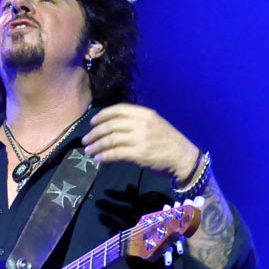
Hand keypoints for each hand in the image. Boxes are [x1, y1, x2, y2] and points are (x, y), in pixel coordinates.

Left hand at [81, 103, 199, 181]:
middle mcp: (141, 123)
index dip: (102, 115)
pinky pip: (115, 153)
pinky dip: (104, 156)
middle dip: (94, 133)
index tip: (92, 122)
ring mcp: (140, 138)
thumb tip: (112, 129)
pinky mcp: (139, 154)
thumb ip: (135, 124)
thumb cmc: (167, 142)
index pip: (118, 109)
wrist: (183, 158)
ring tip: (88, 151)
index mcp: (145, 113)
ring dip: (96, 146)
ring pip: (110, 139)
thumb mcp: (154, 125)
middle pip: (111, 125)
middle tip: (85, 140)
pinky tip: (98, 159)